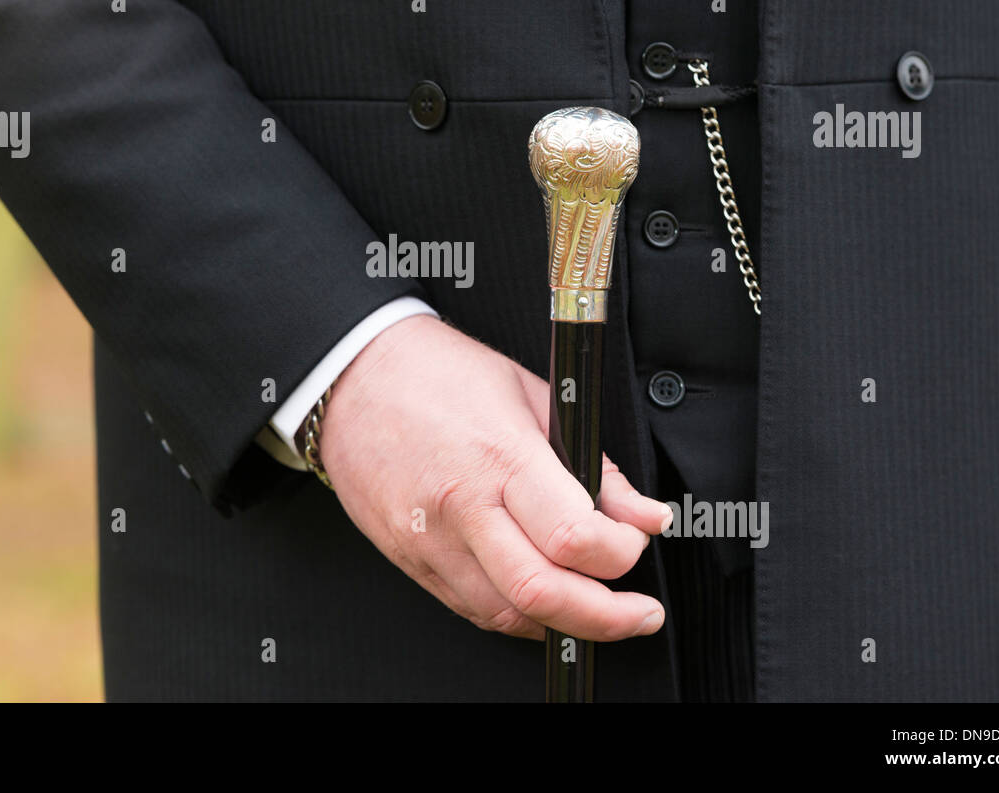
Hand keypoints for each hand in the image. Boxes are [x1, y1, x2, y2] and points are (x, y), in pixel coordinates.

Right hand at [318, 314, 669, 640]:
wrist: (353, 378)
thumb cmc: (439, 375)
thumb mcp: (535, 396)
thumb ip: (596, 465)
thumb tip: (645, 516)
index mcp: (499, 457)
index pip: (573, 538)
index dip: (623, 554)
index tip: (635, 542)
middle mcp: (460, 509)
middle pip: (543, 595)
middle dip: (608, 618)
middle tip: (639, 613)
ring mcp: (429, 541)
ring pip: (508, 616)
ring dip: (564, 623)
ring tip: (596, 606)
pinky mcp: (410, 560)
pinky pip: (473, 609)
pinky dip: (518, 615)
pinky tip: (543, 599)